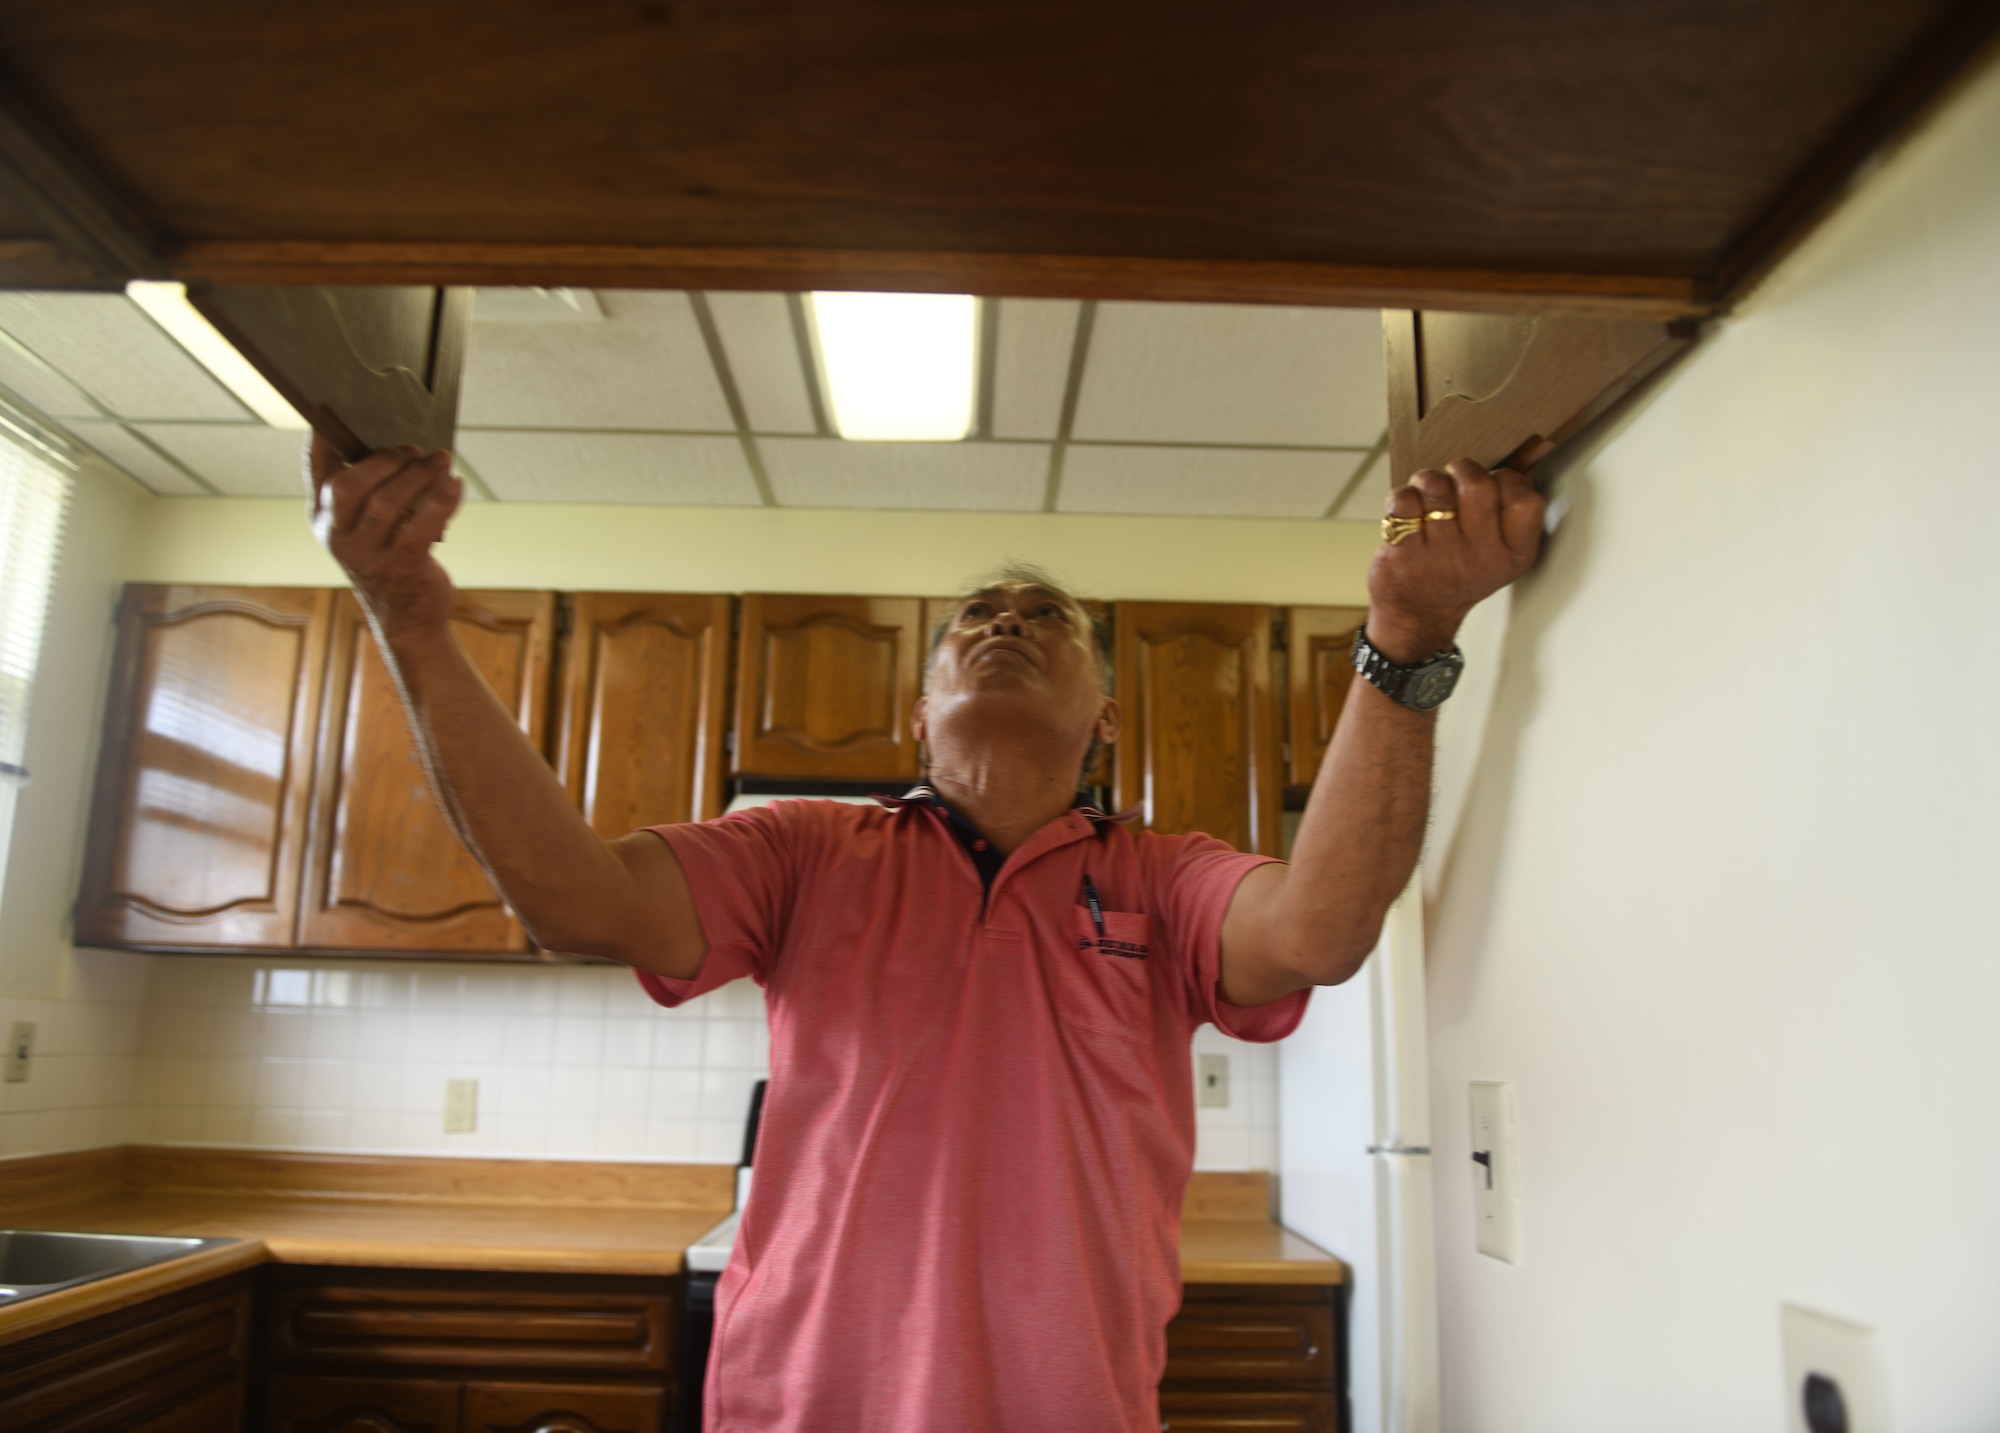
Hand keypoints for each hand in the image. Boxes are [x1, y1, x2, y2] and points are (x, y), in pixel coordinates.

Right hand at [305, 434, 464, 643]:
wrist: (407, 619)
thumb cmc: (390, 561)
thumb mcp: (368, 528)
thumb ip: (370, 491)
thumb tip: (395, 443)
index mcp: (324, 521)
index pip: (316, 475)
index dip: (322, 443)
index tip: (333, 416)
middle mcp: (338, 538)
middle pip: (348, 487)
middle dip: (384, 460)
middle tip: (412, 450)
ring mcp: (368, 556)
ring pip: (387, 504)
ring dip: (419, 475)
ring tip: (441, 460)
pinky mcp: (402, 568)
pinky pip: (422, 526)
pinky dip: (442, 501)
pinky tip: (456, 486)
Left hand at [1366, 458, 1543, 662]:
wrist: (1418, 616)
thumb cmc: (1460, 573)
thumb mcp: (1501, 555)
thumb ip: (1511, 515)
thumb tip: (1519, 463)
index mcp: (1513, 554)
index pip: (1526, 499)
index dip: (1507, 479)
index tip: (1493, 486)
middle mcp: (1481, 557)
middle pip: (1478, 484)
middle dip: (1462, 471)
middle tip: (1454, 483)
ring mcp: (1442, 556)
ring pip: (1436, 486)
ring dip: (1428, 481)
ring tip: (1428, 498)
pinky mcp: (1406, 554)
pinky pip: (1404, 501)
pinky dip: (1402, 497)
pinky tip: (1407, 514)